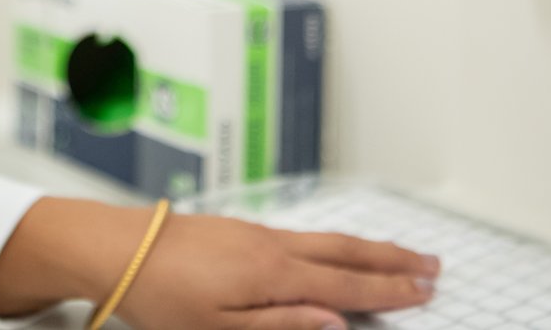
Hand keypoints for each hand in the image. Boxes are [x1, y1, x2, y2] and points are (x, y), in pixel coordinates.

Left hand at [117, 209, 436, 329]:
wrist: (118, 248)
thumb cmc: (161, 295)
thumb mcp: (221, 329)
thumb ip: (284, 325)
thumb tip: (337, 325)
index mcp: (275, 274)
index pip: (347, 286)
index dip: (390, 291)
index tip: (425, 291)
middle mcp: (273, 246)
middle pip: (348, 252)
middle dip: (394, 260)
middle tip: (433, 265)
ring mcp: (258, 233)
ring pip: (328, 240)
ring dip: (368, 249)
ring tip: (399, 255)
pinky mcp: (241, 229)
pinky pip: (304, 236)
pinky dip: (335, 243)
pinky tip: (334, 251)